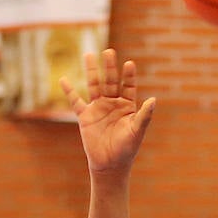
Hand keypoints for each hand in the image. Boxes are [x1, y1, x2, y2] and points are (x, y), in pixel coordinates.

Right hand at [60, 48, 155, 176]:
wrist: (110, 165)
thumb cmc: (127, 149)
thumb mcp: (137, 131)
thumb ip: (144, 116)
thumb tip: (153, 100)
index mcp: (127, 105)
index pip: (128, 85)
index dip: (128, 75)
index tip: (129, 64)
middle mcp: (112, 103)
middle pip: (110, 81)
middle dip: (110, 67)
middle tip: (109, 51)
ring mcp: (98, 108)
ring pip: (94, 85)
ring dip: (92, 71)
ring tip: (89, 55)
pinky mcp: (85, 116)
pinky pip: (76, 101)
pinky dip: (69, 91)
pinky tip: (63, 79)